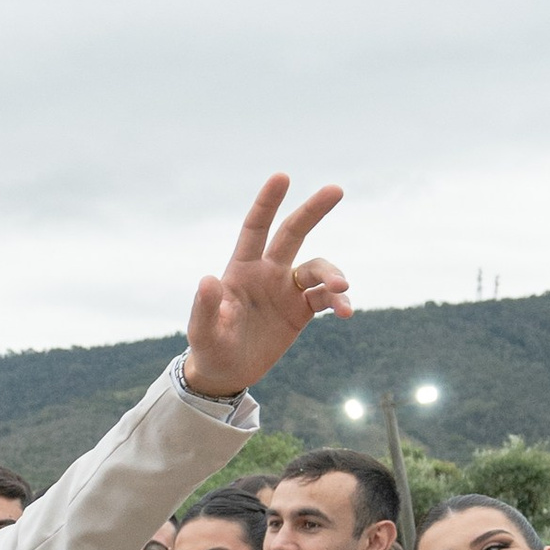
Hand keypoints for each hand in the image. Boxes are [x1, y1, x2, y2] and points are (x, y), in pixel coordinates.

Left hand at [179, 177, 350, 399]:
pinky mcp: (301, 310)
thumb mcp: (202, 333)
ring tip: (341, 288)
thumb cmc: (209, 348)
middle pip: (293, 233)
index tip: (282, 177)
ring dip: (332, 274)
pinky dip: (339, 302)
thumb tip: (208, 280)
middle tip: (336, 189)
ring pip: (317, 268)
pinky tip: (346, 312)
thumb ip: (205, 308)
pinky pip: (326, 299)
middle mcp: (267, 273)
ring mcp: (286, 290)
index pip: (255, 228)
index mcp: (240, 270)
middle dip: (312, 211)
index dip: (267, 203)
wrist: (226, 373)